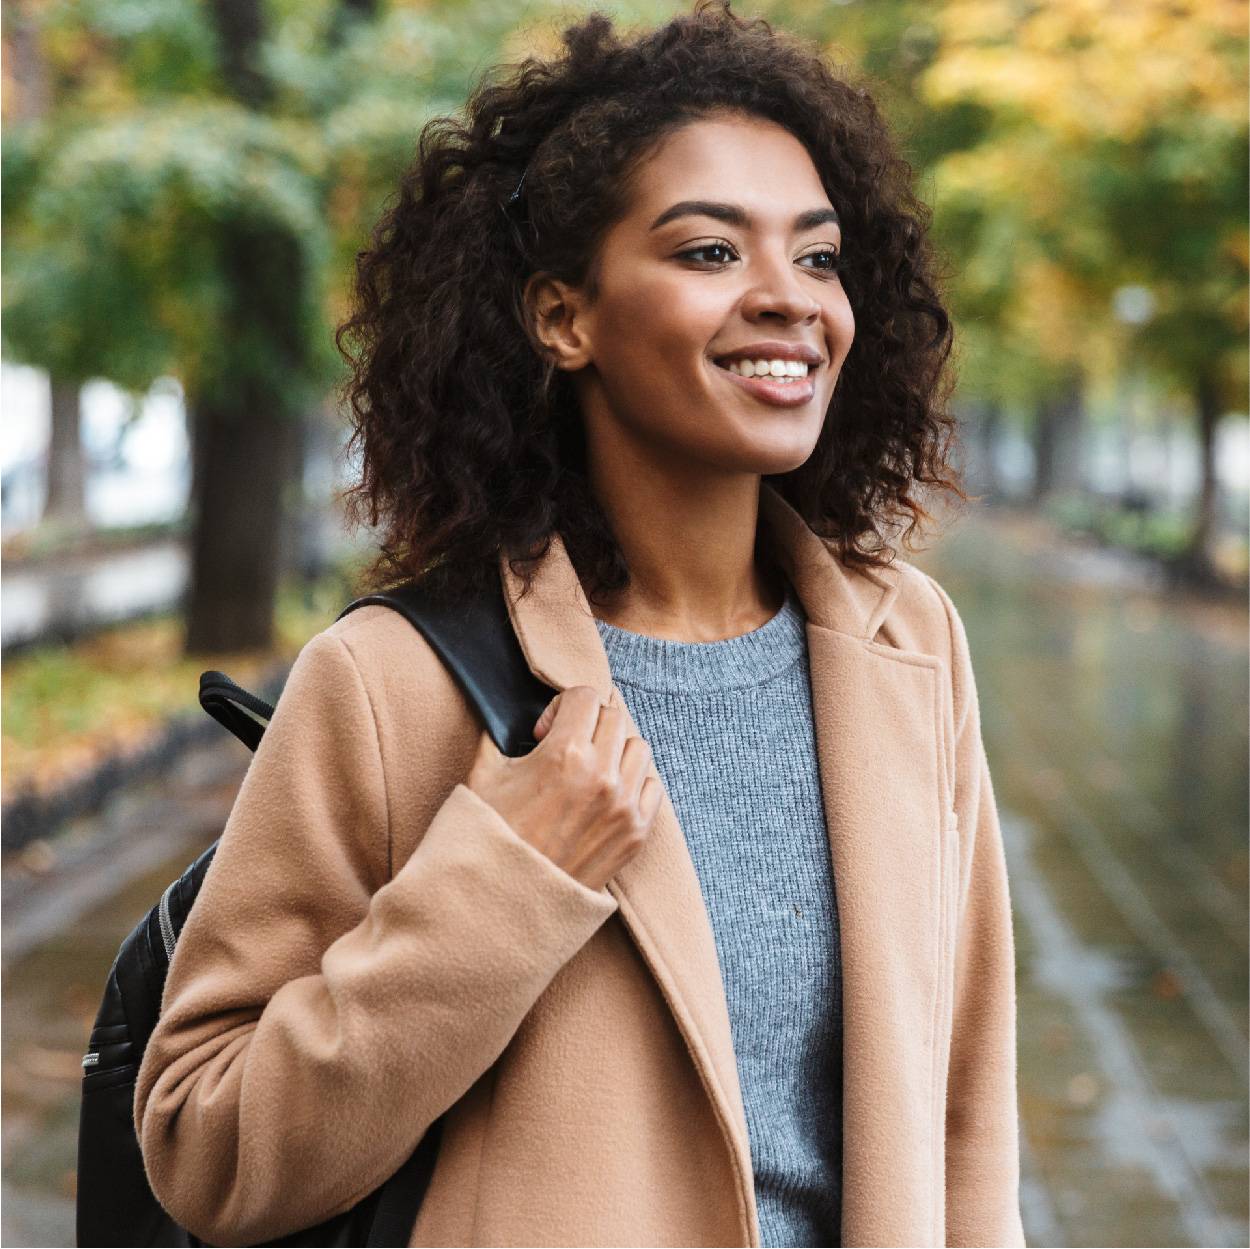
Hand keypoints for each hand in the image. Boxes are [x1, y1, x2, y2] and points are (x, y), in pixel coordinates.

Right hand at [465, 685, 662, 890]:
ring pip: (639, 748)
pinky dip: (634, 782)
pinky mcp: (636, 833)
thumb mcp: (484, 775)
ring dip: (614, 749)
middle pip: (614, 717)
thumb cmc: (491, 838)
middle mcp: (602, 776)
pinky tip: (607, 793)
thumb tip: (506, 712)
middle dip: (588, 723)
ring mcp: (624, 806)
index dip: (561, 706)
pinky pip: (652, 786)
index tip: (546, 731)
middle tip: (566, 746)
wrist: (507, 901)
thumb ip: (498, 734)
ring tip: (589, 769)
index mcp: (565, 754)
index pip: (585, 696)